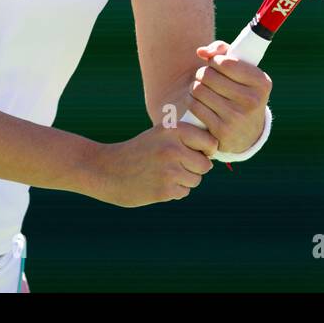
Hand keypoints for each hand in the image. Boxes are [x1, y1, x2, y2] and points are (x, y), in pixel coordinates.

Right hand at [87, 123, 216, 207]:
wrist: (107, 170)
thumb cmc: (138, 151)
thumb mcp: (159, 134)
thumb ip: (185, 137)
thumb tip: (216, 149)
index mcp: (173, 130)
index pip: (210, 142)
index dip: (207, 150)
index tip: (198, 152)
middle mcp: (173, 148)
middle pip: (205, 165)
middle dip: (194, 168)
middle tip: (175, 166)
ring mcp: (169, 170)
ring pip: (196, 180)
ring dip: (184, 180)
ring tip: (163, 174)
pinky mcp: (165, 190)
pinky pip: (184, 192)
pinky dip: (174, 191)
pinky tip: (157, 183)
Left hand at [189, 39, 272, 154]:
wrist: (248, 133)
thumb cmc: (242, 92)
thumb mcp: (243, 71)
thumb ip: (223, 51)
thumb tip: (201, 52)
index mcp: (261, 82)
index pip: (226, 62)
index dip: (214, 60)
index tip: (214, 64)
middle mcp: (252, 100)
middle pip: (209, 75)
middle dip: (202, 73)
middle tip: (205, 77)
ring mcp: (237, 117)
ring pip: (199, 90)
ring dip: (195, 86)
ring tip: (200, 88)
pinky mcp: (222, 130)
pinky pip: (195, 106)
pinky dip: (192, 101)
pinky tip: (197, 101)